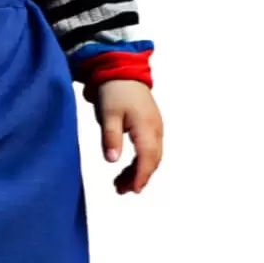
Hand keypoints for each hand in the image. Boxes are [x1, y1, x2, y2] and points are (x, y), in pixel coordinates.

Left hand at [87, 79, 163, 195]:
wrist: (122, 71)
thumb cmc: (114, 91)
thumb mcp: (108, 115)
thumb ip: (110, 137)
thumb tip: (112, 161)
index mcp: (146, 127)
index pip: (147, 157)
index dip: (141, 176)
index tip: (132, 190)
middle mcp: (155, 129)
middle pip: (152, 160)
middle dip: (139, 178)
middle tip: (121, 190)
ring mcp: (155, 128)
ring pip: (152, 156)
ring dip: (139, 171)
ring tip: (120, 184)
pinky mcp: (151, 126)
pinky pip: (150, 149)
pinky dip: (140, 161)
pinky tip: (127, 168)